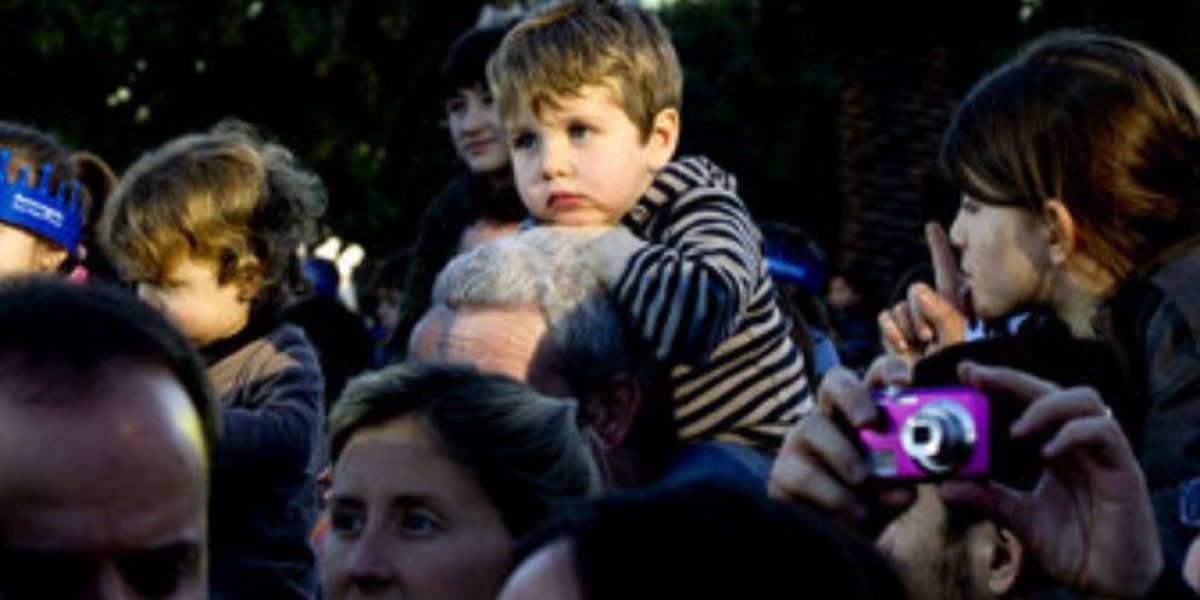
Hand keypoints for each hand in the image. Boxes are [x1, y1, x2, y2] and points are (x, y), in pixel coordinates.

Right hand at [769, 356, 915, 521]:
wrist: (841, 540)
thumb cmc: (873, 504)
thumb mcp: (896, 491)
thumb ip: (903, 486)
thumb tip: (906, 489)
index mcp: (866, 413)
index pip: (877, 376)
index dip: (890, 371)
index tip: (903, 384)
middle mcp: (831, 417)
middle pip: (835, 382)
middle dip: (853, 396)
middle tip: (870, 422)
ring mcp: (802, 441)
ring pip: (814, 427)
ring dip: (843, 455)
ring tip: (864, 482)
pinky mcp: (783, 472)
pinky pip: (803, 474)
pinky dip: (832, 494)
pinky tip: (852, 513)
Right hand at [878, 222, 967, 362]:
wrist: (921, 395)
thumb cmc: (947, 373)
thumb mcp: (954, 344)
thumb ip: (943, 314)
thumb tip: (920, 290)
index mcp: (951, 309)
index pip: (946, 272)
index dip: (938, 249)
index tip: (932, 226)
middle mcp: (929, 311)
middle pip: (917, 288)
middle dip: (920, 311)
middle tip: (928, 337)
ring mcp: (909, 321)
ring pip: (899, 306)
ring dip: (907, 327)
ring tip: (918, 348)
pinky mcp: (892, 331)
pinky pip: (885, 317)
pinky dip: (892, 332)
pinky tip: (903, 347)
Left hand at [940, 362, 1161, 597]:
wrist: (1110, 582)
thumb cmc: (1075, 547)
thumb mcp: (1021, 520)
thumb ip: (989, 500)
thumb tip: (947, 486)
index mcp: (1055, 449)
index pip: (1029, 401)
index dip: (1001, 383)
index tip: (967, 372)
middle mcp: (1079, 444)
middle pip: (1051, 390)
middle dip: (1011, 378)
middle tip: (977, 376)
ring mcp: (1104, 453)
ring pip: (1083, 399)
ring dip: (1044, 405)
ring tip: (1015, 431)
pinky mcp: (1124, 470)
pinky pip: (1105, 432)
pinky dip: (1073, 433)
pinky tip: (1048, 452)